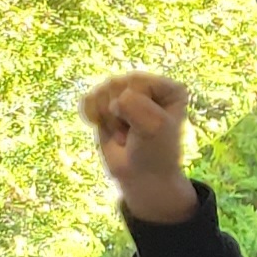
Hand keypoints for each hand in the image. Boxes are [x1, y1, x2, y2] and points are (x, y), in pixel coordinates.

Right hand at [79, 72, 199, 224]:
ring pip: (100, 92)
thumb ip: (132, 103)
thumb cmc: (155, 152)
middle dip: (119, 115)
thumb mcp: (153, 126)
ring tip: (124, 135)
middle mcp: (146, 86)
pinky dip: (91, 116)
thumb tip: (109, 101)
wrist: (142, 176)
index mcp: (169, 89)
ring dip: (108, 119)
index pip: (136, 80)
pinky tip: (101, 126)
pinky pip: (87, 99)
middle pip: (116, 85)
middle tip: (134, 134)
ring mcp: (124, 94)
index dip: (136, 105)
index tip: (150, 127)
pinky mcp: (105, 104)